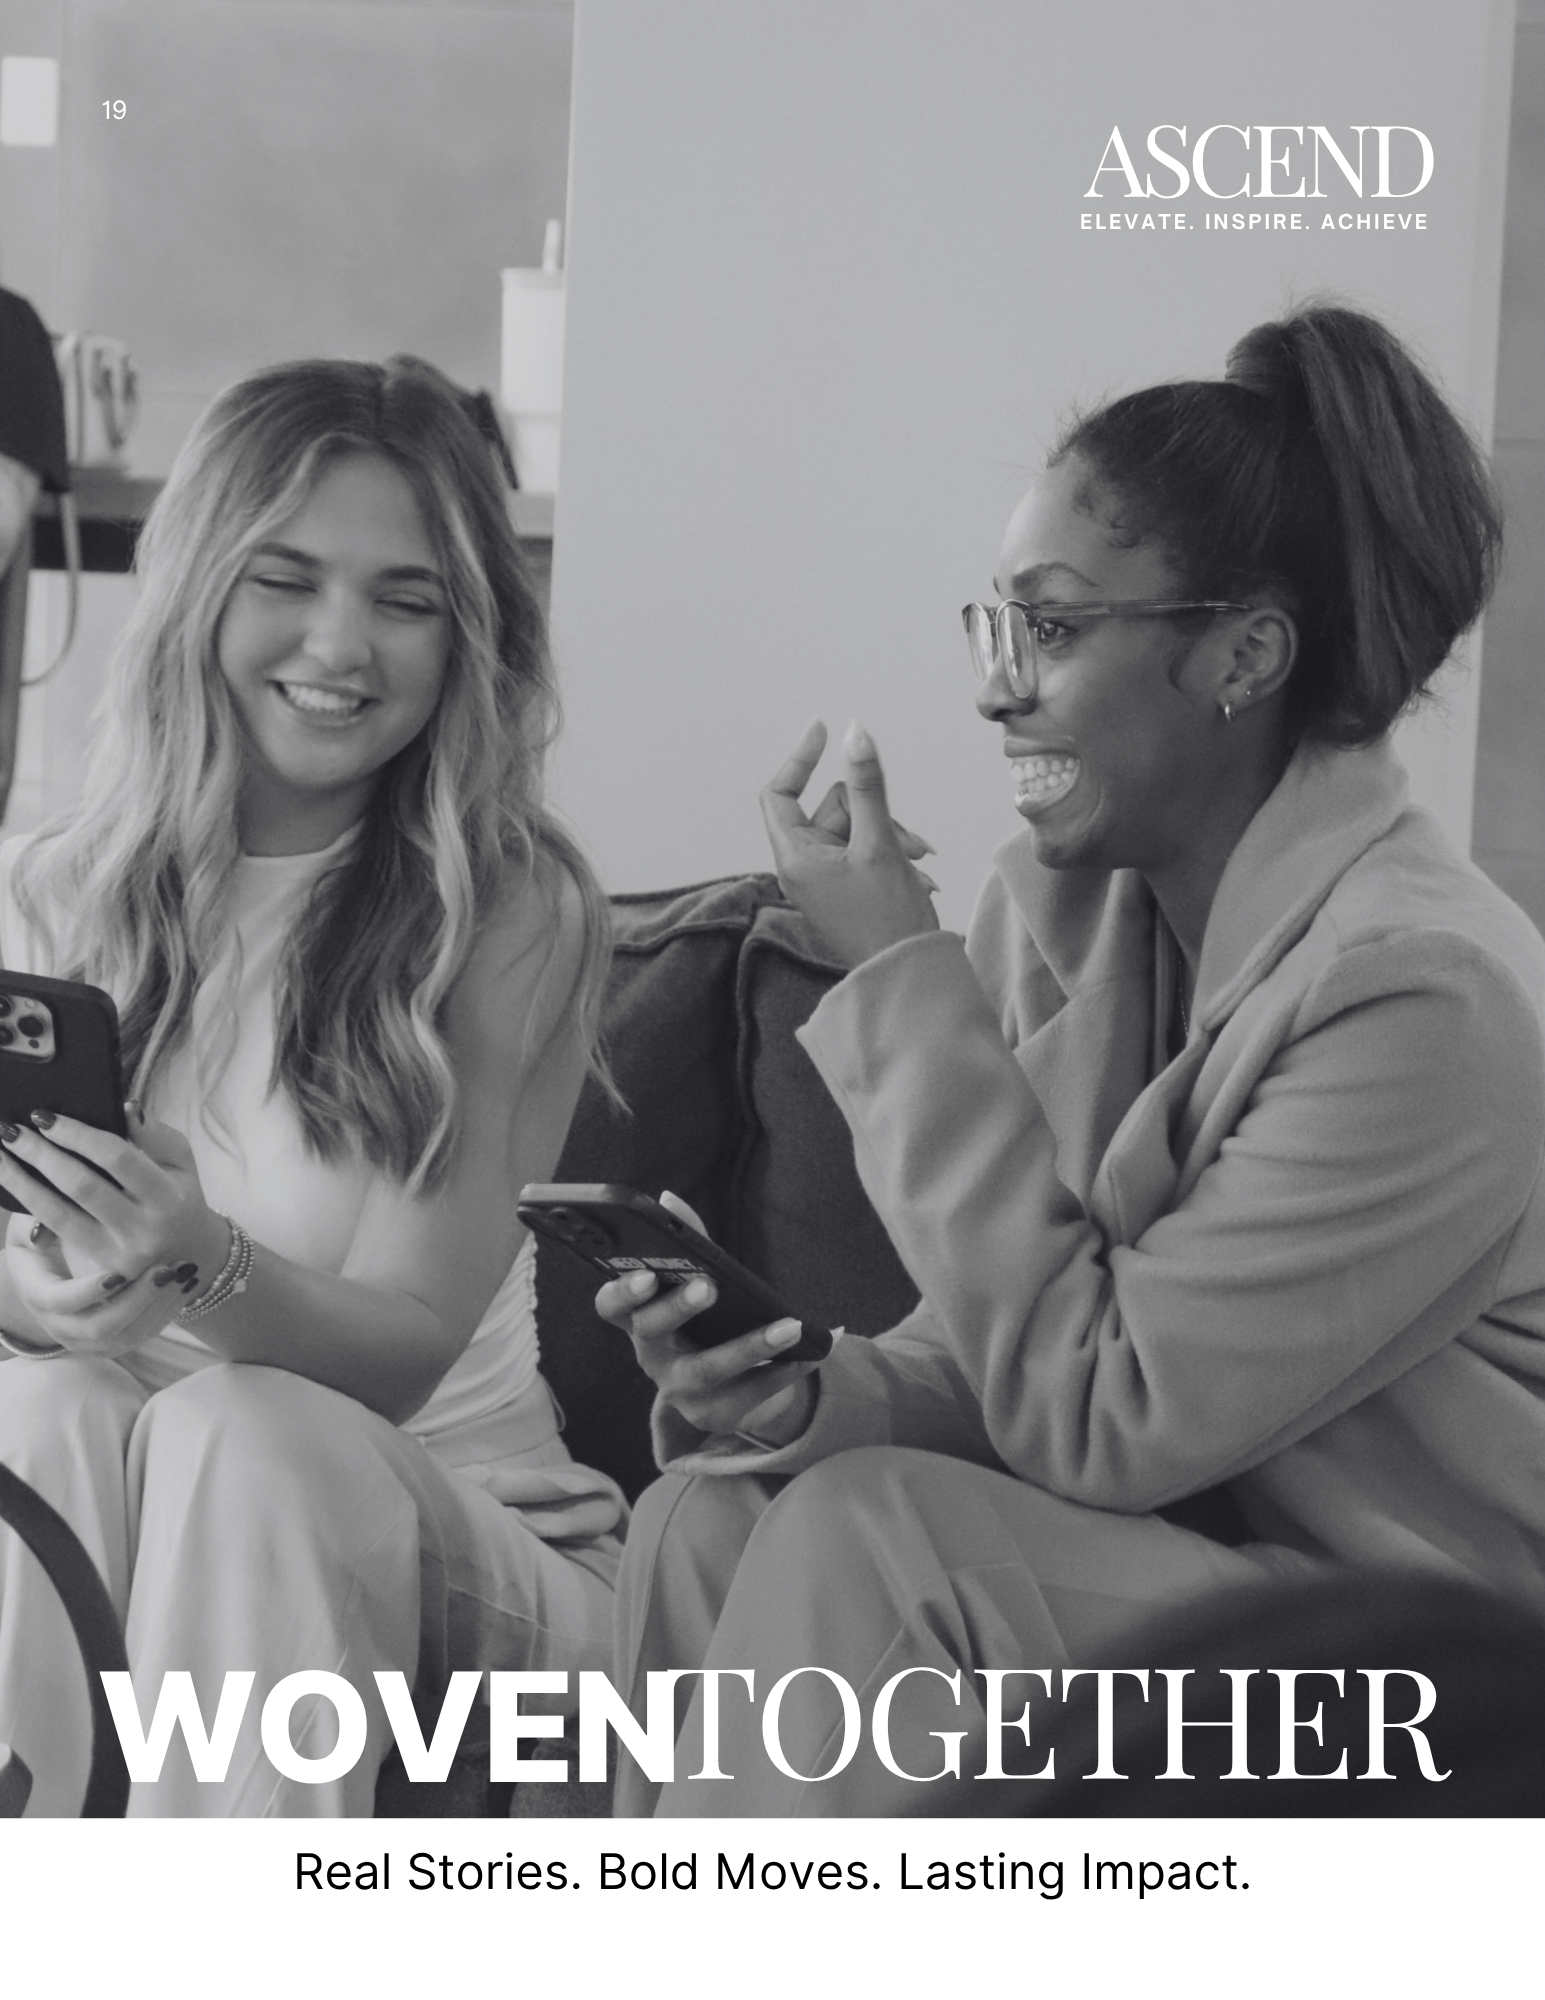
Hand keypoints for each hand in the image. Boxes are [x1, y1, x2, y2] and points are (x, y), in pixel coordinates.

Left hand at [0, 1107, 227, 1355]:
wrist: (190, 1253)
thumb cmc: (180, 1196)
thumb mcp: (181, 1162)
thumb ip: (155, 1135)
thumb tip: (124, 1107)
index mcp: (168, 1198)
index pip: (117, 1157)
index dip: (78, 1135)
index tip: (45, 1116)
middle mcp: (144, 1230)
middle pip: (82, 1185)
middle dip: (41, 1154)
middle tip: (11, 1130)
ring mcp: (119, 1254)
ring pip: (58, 1213)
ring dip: (21, 1181)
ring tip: (1, 1154)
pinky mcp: (98, 1268)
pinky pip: (56, 1230)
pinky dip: (30, 1203)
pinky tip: (12, 1182)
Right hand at [594, 1190, 820, 1443]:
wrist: (737, 1384)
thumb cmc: (712, 1319)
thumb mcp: (700, 1278)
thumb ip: (688, 1241)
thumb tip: (669, 1200)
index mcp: (640, 1318)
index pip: (611, 1306)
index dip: (622, 1292)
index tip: (646, 1275)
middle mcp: (651, 1357)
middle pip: (653, 1333)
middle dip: (678, 1308)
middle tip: (709, 1286)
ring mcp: (679, 1390)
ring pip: (707, 1369)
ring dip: (750, 1345)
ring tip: (790, 1326)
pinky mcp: (712, 1414)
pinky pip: (748, 1395)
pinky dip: (782, 1373)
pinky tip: (810, 1355)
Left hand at [761, 718, 940, 969]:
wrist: (908, 974)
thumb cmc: (888, 921)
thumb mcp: (879, 843)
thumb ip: (867, 785)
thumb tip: (854, 733)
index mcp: (795, 857)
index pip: (779, 792)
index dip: (799, 758)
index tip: (822, 730)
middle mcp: (802, 866)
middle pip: (830, 807)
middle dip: (872, 812)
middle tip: (907, 842)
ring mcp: (824, 877)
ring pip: (855, 826)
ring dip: (888, 834)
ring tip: (916, 861)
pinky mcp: (845, 885)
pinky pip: (864, 847)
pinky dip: (889, 851)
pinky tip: (917, 872)